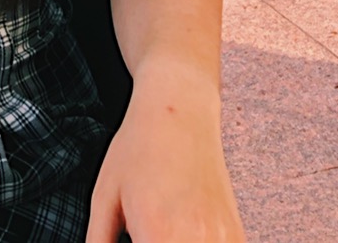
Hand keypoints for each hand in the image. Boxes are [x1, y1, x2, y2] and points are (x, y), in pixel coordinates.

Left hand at [85, 73, 246, 242]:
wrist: (180, 108)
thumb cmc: (137, 148)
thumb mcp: (105, 196)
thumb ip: (99, 242)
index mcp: (158, 234)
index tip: (132, 242)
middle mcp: (196, 241)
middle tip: (145, 235)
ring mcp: (223, 240)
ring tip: (160, 233)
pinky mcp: (237, 236)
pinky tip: (182, 236)